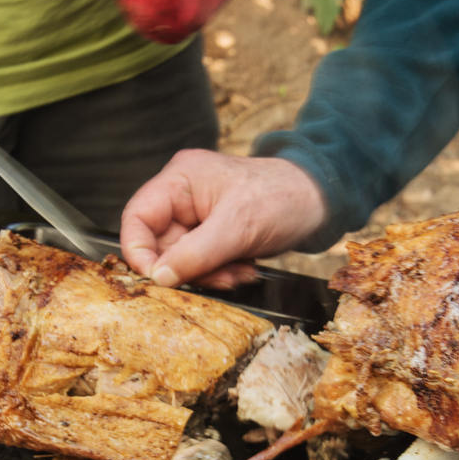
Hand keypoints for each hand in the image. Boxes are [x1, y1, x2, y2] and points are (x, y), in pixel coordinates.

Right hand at [120, 150, 327, 288]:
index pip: (137, 218)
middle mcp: (183, 195)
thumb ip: (194, 254)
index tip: (157, 279)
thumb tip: (159, 277)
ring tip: (239, 270)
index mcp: (180, 179)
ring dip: (210, 273)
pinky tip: (245, 266)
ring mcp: (199, 215)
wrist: (321, 200)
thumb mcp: (237, 228)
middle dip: (190, 268)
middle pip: (160, 244)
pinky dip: (222, 271)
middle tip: (220, 277)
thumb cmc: (283, 197)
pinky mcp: (214, 232)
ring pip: (183, 258)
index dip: (140, 252)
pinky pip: (203, 261)